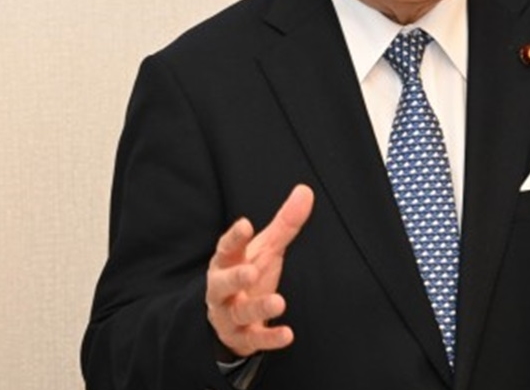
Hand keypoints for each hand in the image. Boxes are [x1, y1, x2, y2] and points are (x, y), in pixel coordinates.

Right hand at [206, 184, 314, 357]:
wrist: (230, 317)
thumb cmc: (248, 272)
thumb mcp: (266, 248)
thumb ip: (284, 223)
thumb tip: (306, 190)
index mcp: (227, 262)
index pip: (227, 249)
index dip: (234, 238)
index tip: (245, 225)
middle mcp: (223, 289)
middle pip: (223, 283)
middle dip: (236, 278)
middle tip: (251, 271)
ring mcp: (231, 314)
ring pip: (239, 312)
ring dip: (258, 307)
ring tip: (279, 301)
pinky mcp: (243, 337)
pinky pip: (254, 339)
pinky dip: (270, 338)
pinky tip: (288, 335)